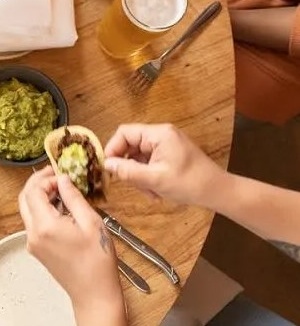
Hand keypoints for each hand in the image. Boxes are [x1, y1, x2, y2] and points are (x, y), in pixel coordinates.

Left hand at [19, 167, 121, 310]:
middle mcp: (32, 234)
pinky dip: (43, 211)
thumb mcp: (91, 223)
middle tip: (56, 176)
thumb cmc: (98, 261)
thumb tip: (63, 180)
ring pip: (27, 210)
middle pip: (24, 199)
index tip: (60, 173)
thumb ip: (73, 198)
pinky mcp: (37, 250)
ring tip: (62, 191)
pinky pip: (34, 223)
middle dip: (38, 184)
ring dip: (40, 197)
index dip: (45, 178)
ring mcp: (32, 243)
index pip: (33, 191)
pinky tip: (62, 209)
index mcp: (44, 226)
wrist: (94, 294)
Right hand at [104, 123, 224, 206]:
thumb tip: (106, 164)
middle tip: (134, 185)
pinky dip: (148, 177)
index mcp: (159, 134)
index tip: (110, 168)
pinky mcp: (170, 155)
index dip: (113, 149)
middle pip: (131, 146)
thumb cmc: (190, 183)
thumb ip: (128, 171)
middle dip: (129, 167)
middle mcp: (162, 135)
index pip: (124, 133)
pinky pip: (149, 162)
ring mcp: (166, 145)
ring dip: (139, 176)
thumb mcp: (155, 179)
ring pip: (139, 157)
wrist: (218, 192)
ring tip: (150, 192)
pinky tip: (156, 191)